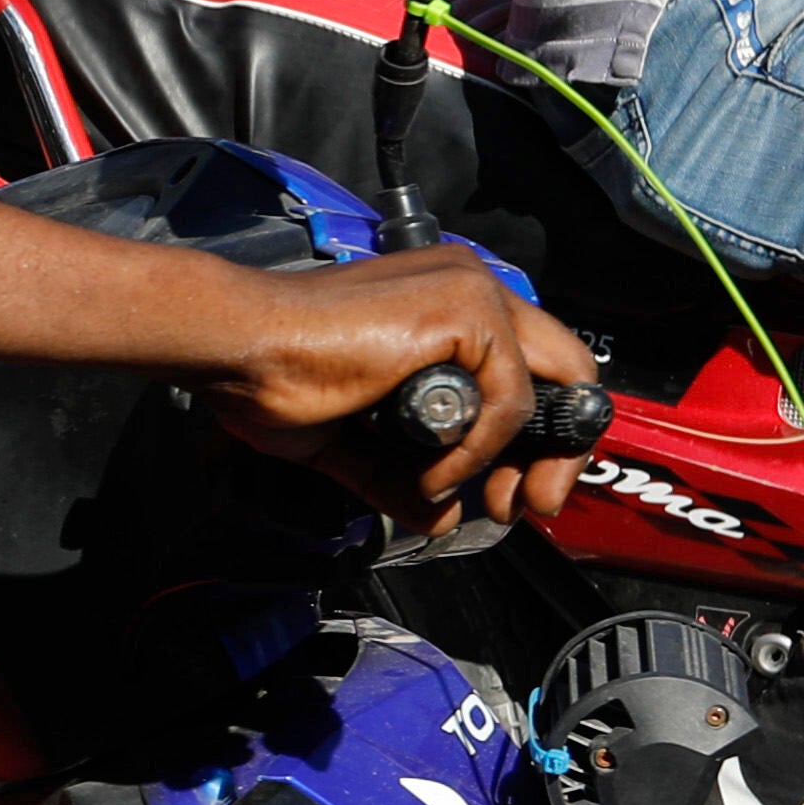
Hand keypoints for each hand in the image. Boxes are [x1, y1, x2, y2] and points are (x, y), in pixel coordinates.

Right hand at [195, 248, 595, 526]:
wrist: (240, 348)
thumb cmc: (275, 375)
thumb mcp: (356, 440)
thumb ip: (406, 474)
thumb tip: (440, 517)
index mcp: (445, 305)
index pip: (530, 370)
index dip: (531, 440)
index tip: (508, 491)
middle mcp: (469, 286)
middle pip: (563, 376)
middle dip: (551, 456)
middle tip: (523, 506)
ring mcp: (472, 293)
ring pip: (546, 391)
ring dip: (508, 462)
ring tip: (456, 493)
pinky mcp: (466, 311)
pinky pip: (506, 401)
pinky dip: (475, 450)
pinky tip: (429, 469)